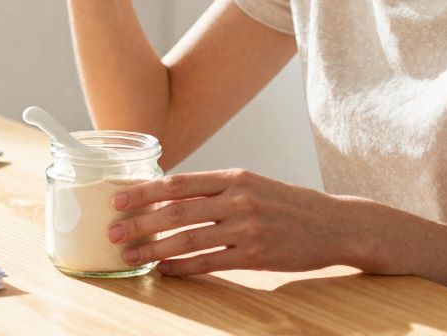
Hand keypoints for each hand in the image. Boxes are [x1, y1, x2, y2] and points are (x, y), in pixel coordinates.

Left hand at [108, 169, 364, 275]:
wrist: (333, 224)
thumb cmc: (286, 204)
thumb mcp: (252, 184)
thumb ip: (215, 188)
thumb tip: (169, 193)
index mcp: (233, 177)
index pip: (178, 182)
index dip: (144, 191)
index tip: (117, 199)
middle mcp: (238, 199)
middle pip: (177, 211)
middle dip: (140, 222)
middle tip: (113, 231)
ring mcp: (247, 229)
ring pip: (188, 239)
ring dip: (153, 248)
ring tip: (130, 256)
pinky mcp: (255, 257)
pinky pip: (209, 263)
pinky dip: (182, 267)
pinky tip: (163, 270)